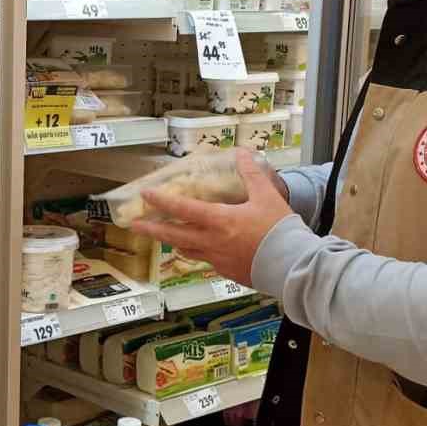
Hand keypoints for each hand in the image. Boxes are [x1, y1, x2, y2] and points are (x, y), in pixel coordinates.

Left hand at [132, 149, 295, 287]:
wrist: (292, 265)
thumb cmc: (279, 230)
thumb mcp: (267, 196)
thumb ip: (251, 174)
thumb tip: (242, 153)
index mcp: (219, 221)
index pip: (182, 209)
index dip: (162, 201)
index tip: (145, 194)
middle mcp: (212, 242)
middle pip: (174, 236)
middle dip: (152, 229)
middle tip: (134, 226)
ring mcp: (217, 259)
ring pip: (188, 250)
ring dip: (175, 242)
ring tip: (167, 239)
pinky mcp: (227, 272)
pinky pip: (207, 261)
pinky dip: (200, 253)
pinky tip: (203, 250)